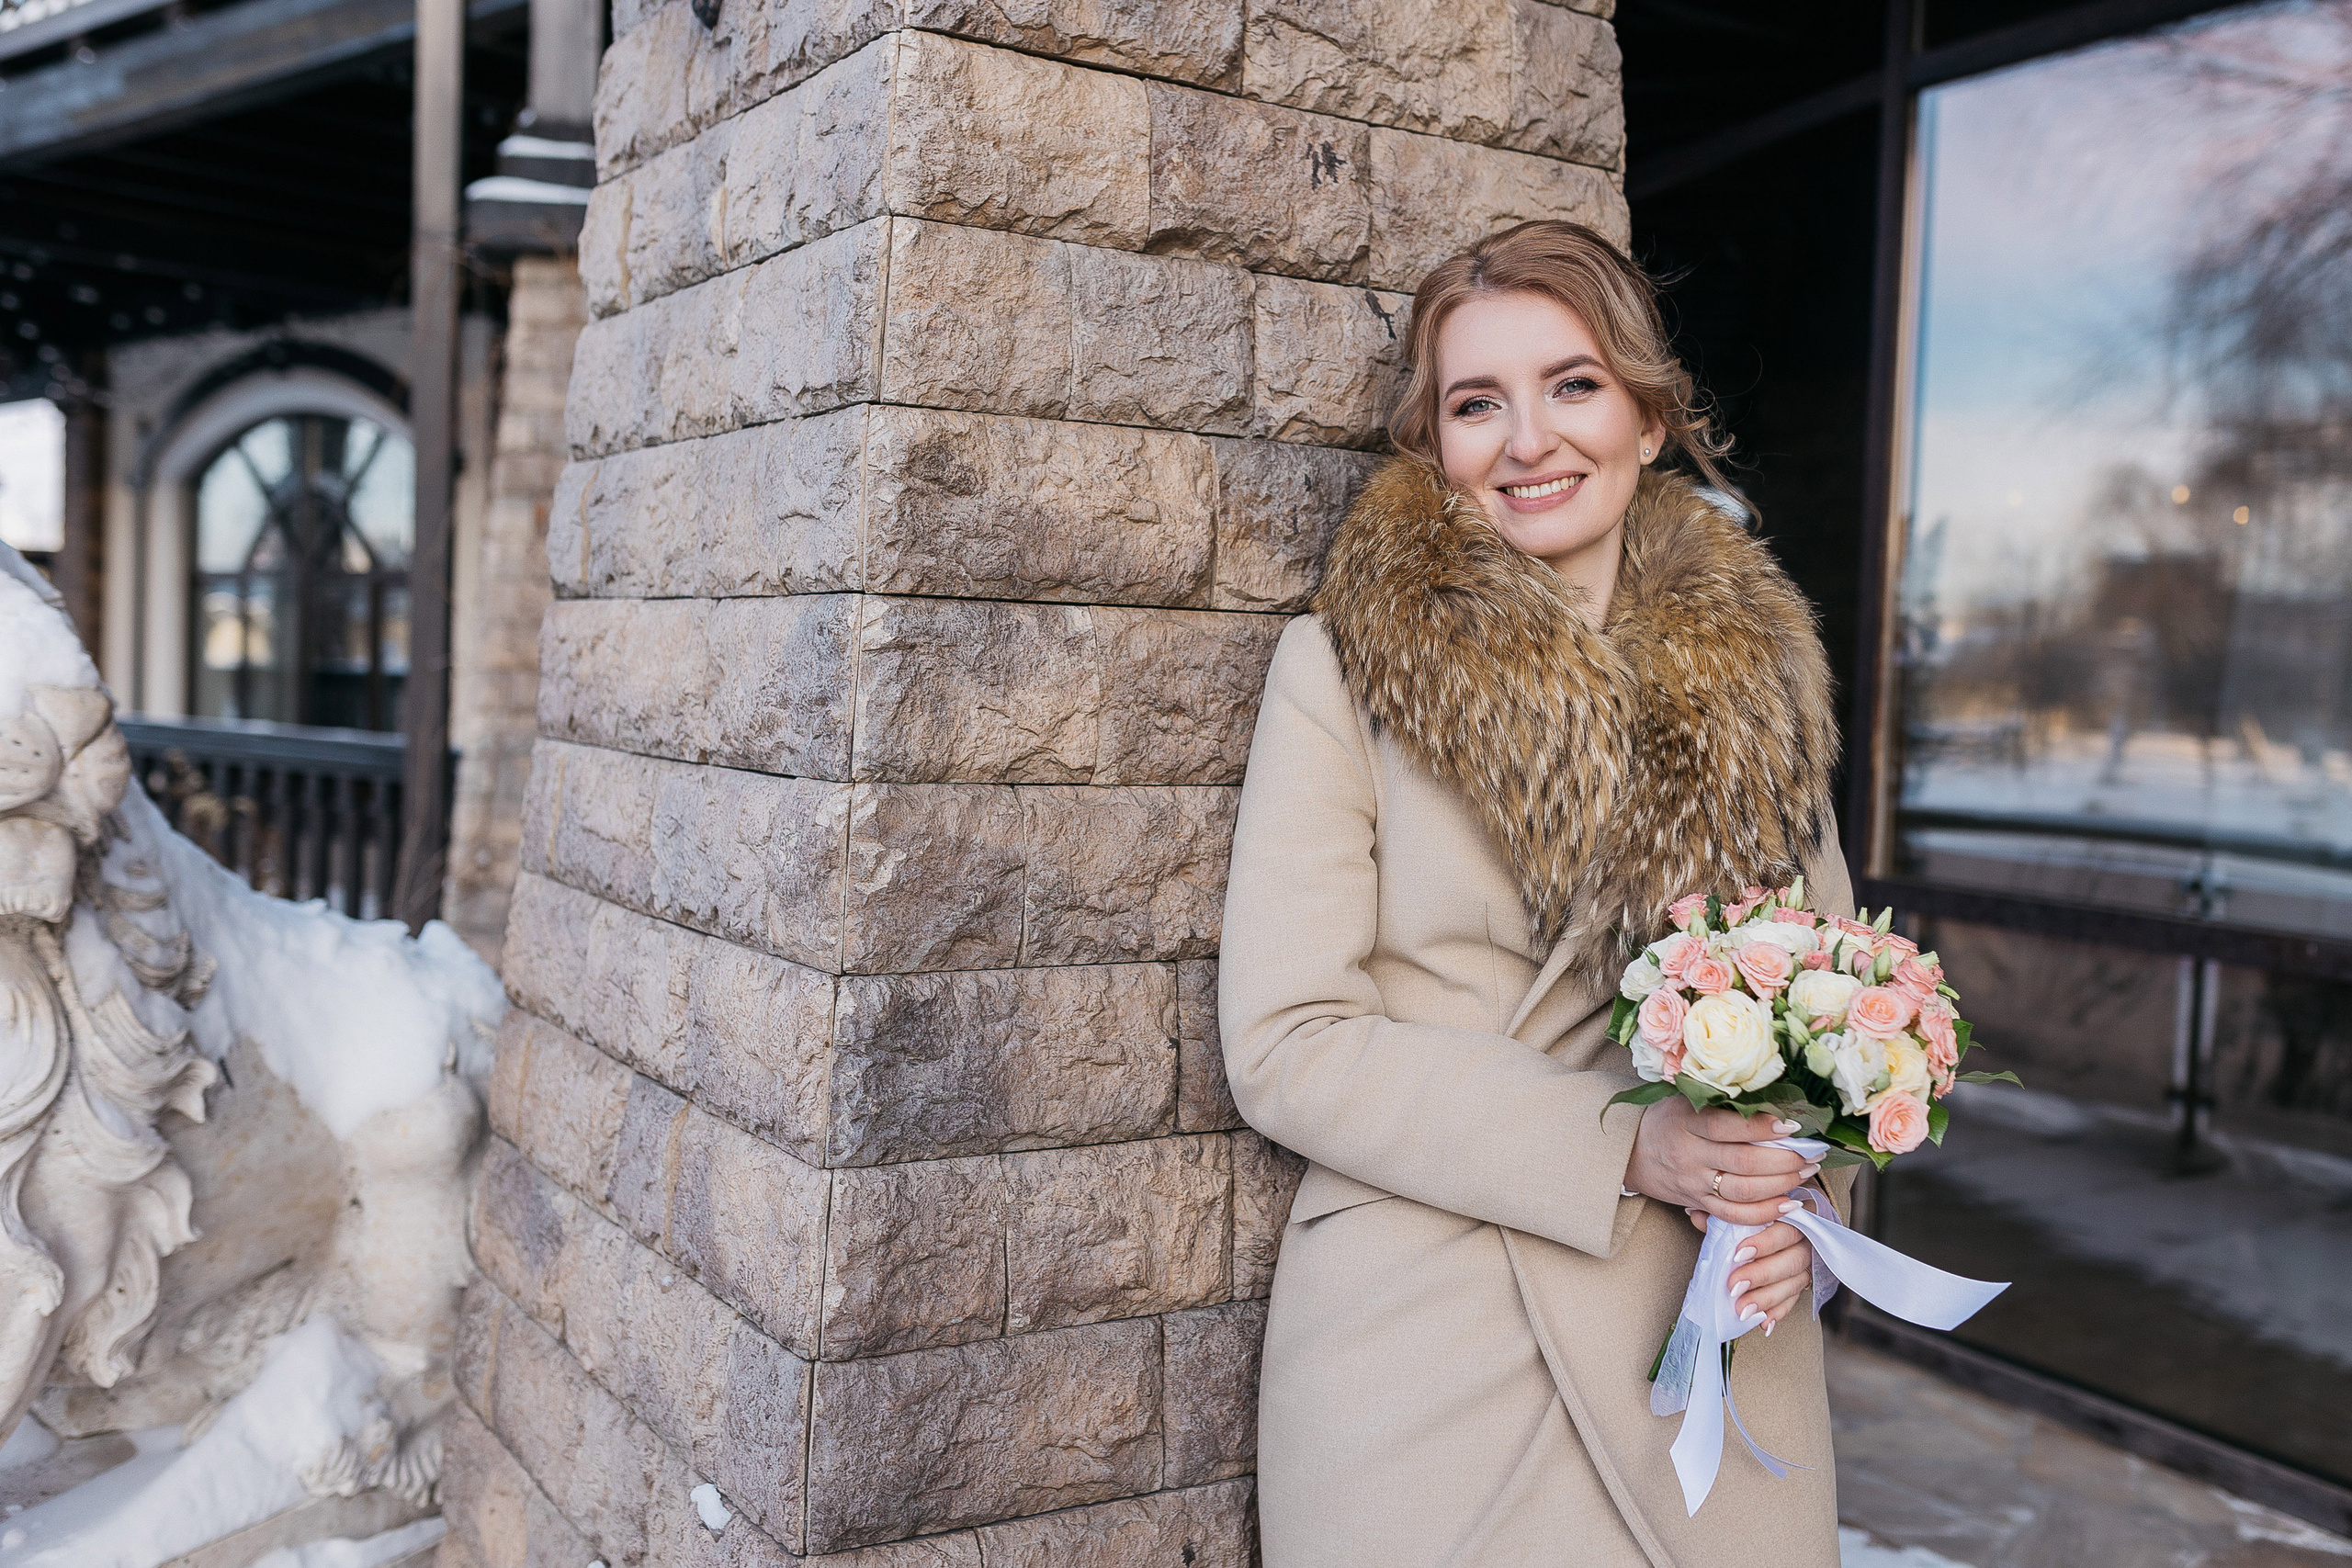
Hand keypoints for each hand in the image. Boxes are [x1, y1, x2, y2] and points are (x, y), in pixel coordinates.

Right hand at [1623, 1098, 1818, 1227]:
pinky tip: (1788, 1204)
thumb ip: (1720, 1100)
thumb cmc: (1667, 1118)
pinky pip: (1733, 1214)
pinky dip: (1764, 1213)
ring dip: (1780, 1184)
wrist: (1630, 1151)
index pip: (1727, 1127)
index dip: (1761, 1128)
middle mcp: (1690, 1153)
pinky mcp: (1697, 1202)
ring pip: (1742, 1191)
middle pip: (1742, 1162)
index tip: (1792, 1126)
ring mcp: (1694, 1181)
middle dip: (1784, 1160)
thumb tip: (1772, 1097)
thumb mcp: (1685, 1099)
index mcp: (1687, 1121)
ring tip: (1805, 1173)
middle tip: (1811, 1154)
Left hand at [1683, 1210, 1814, 1331]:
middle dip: (1761, 1275)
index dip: (1765, 1243)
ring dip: (1767, 1298)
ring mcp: (1807, 1264)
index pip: (1786, 1228)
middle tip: (1735, 1286)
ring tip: (1743, 1309)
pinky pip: (1794, 1300)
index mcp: (1794, 1215)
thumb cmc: (1754, 1216)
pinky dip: (1778, 1312)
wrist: (1770, 1228)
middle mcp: (1806, 1240)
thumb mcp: (1739, 1210)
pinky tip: (1764, 1322)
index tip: (1738, 1254)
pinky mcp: (1802, 1283)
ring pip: (1794, 1283)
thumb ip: (1722, 1213)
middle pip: (1792, 1259)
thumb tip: (1697, 1215)